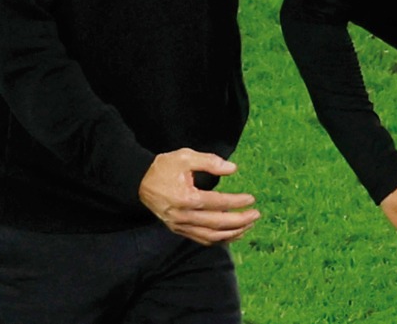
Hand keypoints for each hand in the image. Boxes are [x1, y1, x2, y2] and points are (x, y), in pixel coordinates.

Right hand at [139, 148, 260, 244]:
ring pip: (211, 236)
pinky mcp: (178, 230)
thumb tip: (233, 169)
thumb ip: (210, 161)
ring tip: (248, 225)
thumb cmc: (164, 167)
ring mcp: (179, 226)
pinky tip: (232, 234)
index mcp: (185, 198)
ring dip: (232, 233)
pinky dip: (219, 239)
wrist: (140, 181)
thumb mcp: (185, 157)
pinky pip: (202, 239)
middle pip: (217, 224)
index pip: (217, 203)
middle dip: (239, 221)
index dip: (236, 202)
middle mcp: (183, 216)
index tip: (251, 199)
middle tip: (256, 214)